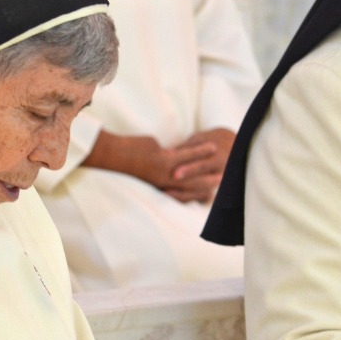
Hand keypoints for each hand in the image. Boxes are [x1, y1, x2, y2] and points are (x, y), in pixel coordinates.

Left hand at [82, 128, 234, 202]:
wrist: (113, 158)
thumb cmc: (128, 161)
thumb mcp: (147, 169)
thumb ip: (160, 168)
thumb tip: (167, 159)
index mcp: (162, 187)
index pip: (187, 193)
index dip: (202, 192)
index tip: (215, 190)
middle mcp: (165, 185)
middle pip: (194, 186)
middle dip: (211, 181)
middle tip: (227, 177)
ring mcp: (164, 174)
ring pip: (193, 169)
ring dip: (209, 163)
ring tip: (221, 156)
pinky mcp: (162, 161)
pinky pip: (187, 156)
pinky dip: (200, 151)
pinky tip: (212, 146)